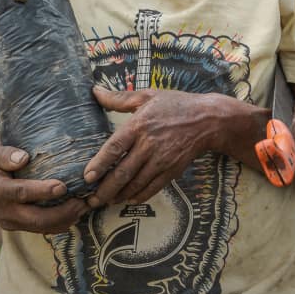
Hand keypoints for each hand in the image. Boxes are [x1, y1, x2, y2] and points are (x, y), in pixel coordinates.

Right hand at [0, 144, 87, 233]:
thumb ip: (5, 154)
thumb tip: (24, 157)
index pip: (22, 193)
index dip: (42, 191)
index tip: (63, 186)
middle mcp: (4, 212)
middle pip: (36, 218)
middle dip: (62, 213)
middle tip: (83, 202)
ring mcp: (11, 223)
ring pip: (42, 227)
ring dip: (65, 220)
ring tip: (84, 207)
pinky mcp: (18, 226)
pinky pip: (42, 229)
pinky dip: (60, 223)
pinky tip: (75, 212)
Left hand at [83, 87, 224, 207]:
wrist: (208, 120)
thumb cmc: (175, 104)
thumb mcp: (147, 95)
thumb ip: (119, 98)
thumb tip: (95, 91)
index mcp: (139, 125)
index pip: (114, 147)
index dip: (100, 164)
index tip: (87, 176)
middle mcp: (149, 145)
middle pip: (123, 172)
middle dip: (105, 189)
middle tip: (91, 200)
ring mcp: (161, 160)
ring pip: (136, 184)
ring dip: (119, 195)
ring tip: (106, 202)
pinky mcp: (172, 170)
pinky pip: (152, 188)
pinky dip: (139, 196)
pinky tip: (129, 199)